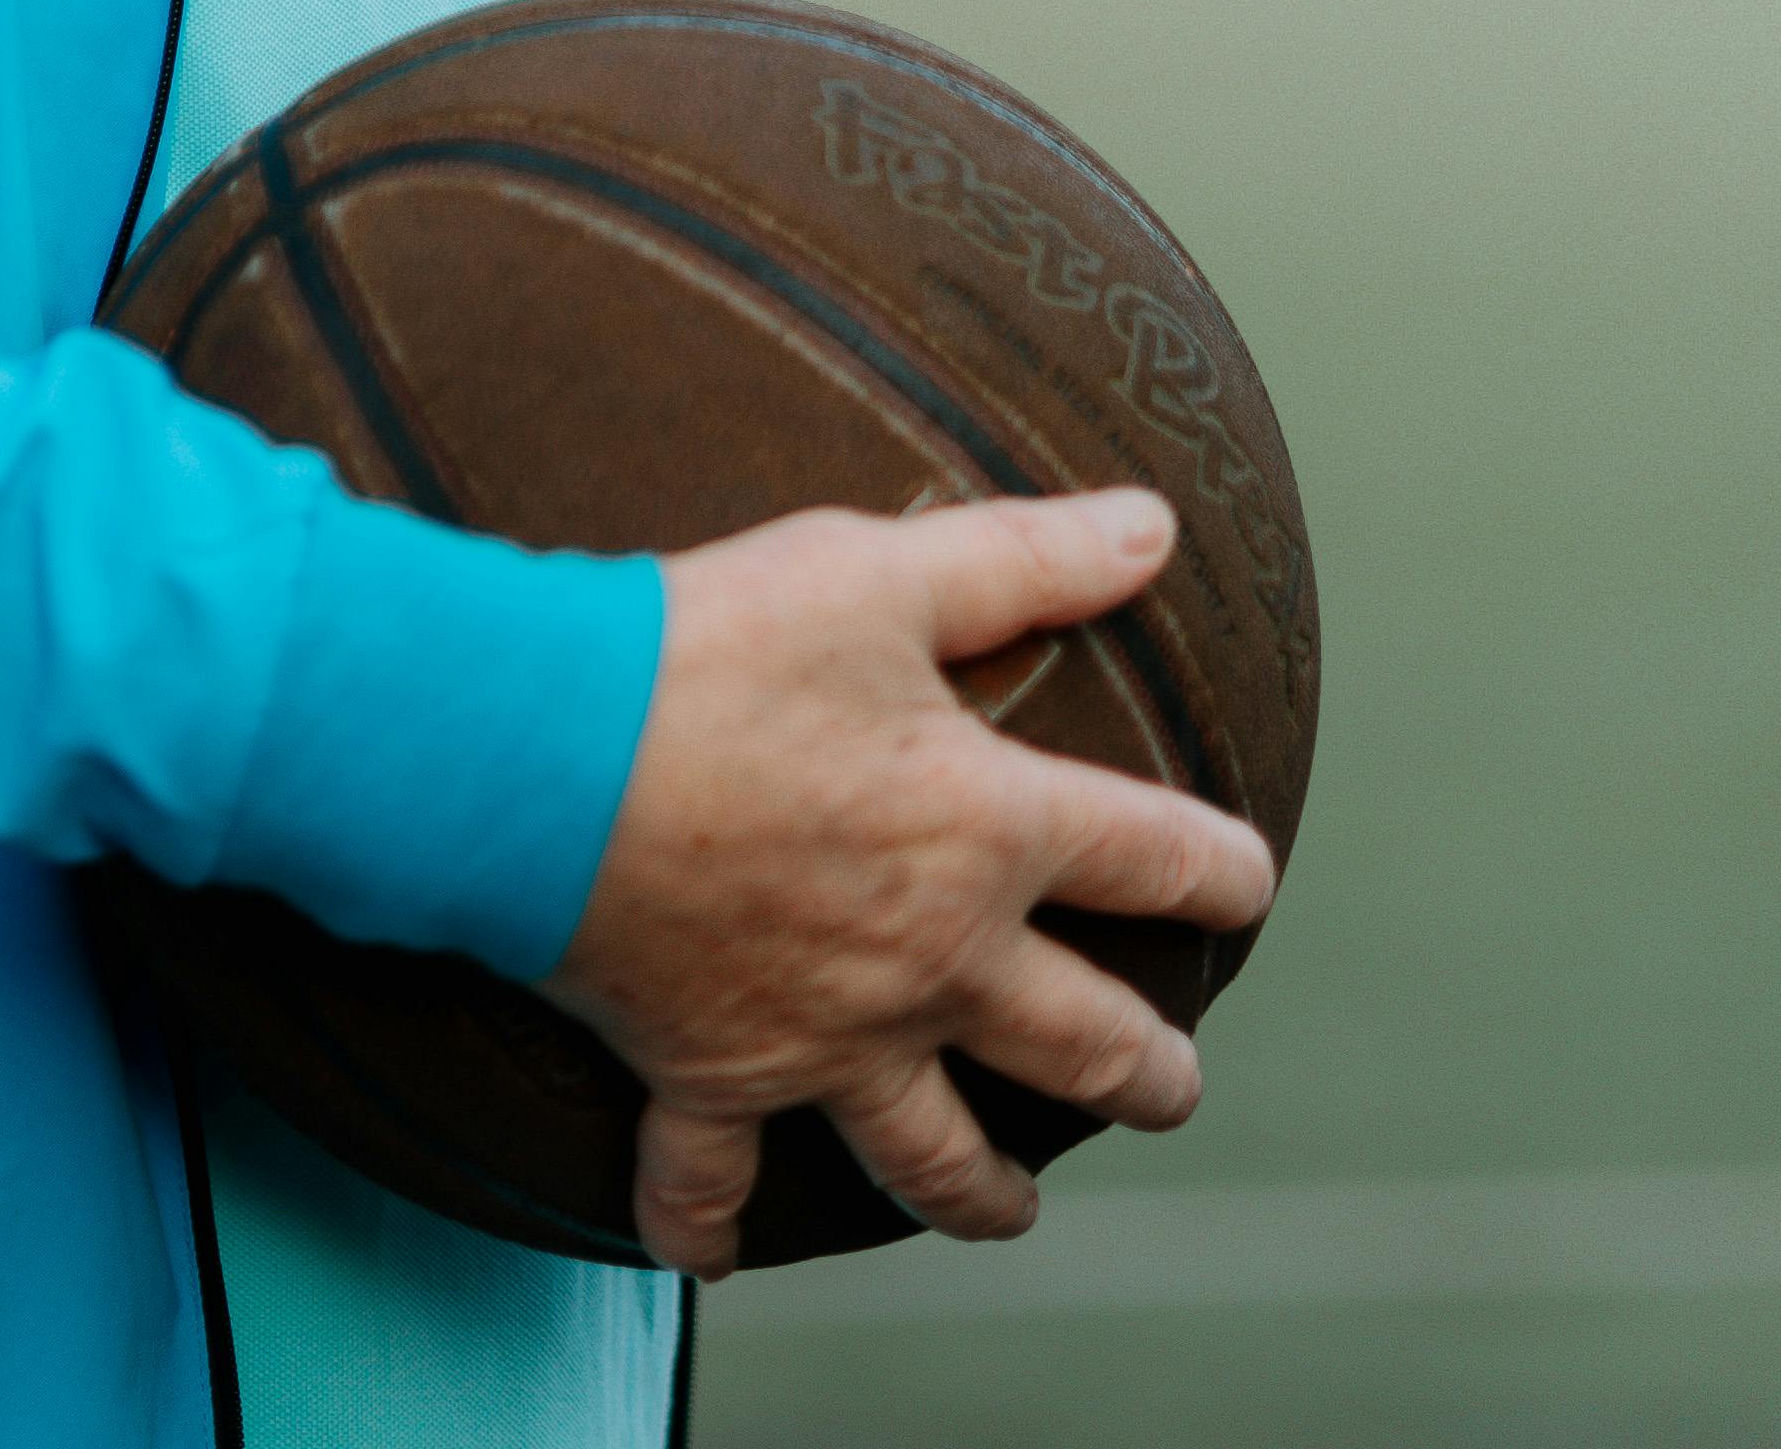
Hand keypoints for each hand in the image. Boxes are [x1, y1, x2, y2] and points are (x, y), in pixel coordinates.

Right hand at [540, 488, 1277, 1280]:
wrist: (535, 753)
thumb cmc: (705, 649)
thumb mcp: (874, 570)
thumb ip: (1022, 557)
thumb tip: (1154, 525)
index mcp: (990, 830)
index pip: (1157, 857)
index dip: (1219, 870)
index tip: (1245, 882)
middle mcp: (934, 958)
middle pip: (1084, 1046)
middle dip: (1145, 1075)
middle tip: (1166, 1086)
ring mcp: (826, 1034)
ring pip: (935, 1152)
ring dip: (984, 1192)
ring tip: (1009, 1208)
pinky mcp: (710, 1070)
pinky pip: (708, 1176)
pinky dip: (701, 1220)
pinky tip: (706, 1254)